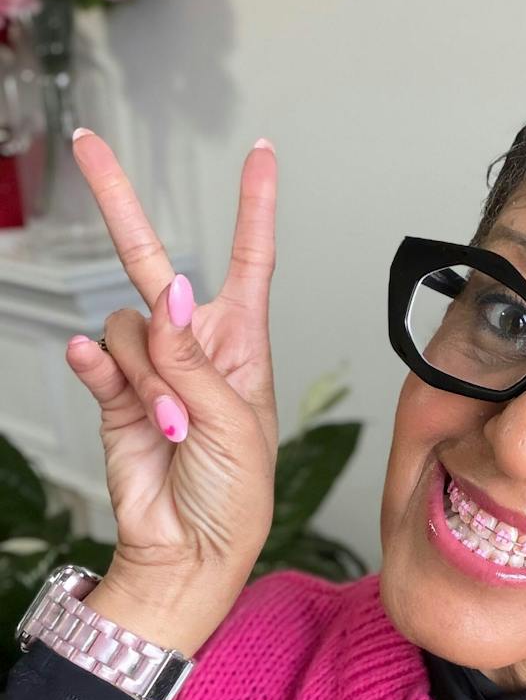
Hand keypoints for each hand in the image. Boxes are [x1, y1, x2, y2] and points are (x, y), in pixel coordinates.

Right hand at [64, 131, 278, 609]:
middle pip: (157, 263)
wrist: (189, 553)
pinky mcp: (112, 395)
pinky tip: (100, 373)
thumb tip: (171, 293)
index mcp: (243, 349)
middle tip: (89, 145)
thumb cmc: (235, 497)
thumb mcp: (234, 425)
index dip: (254, 206)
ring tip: (171, 426)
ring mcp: (150, 370)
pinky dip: (98, 365)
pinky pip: (97, 358)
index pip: (250, 262)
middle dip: (123, 205)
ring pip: (128, 326)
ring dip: (148, 375)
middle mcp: (195, 349)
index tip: (262, 153)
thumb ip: (194, 359)